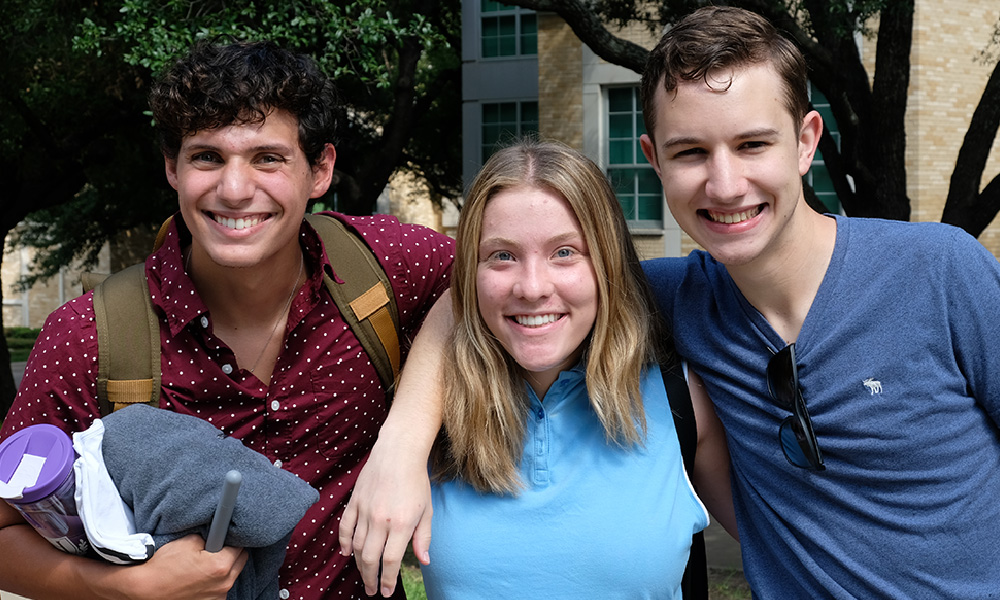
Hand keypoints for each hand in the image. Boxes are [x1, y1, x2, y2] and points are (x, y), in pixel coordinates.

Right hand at [119, 534, 247, 599]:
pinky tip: (198, 579)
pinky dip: (213, 583)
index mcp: (220, 566)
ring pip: (231, 576)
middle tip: (214, 549)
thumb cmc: (163, 566)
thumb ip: (210, 537)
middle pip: (240, 562)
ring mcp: (217, 598)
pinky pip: (219, 589)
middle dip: (230, 553)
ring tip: (202, 566)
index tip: (225, 536)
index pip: (240, 546)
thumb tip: (218, 534)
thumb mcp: (189, 541)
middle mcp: (223, 584)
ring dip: (223, 570)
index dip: (231, 539)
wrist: (145, 590)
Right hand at [339, 433, 432, 597]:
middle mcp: (381, 519)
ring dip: (359, 565)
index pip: (390, 561)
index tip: (386, 592)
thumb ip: (423, 538)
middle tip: (372, 590)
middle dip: (371, 578)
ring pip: (356, 546)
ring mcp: (365, 510)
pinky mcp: (354, 501)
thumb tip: (423, 561)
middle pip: (370, 558)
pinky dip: (343, 543)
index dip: (387, 580)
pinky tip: (347, 553)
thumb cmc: (416, 480)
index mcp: (402, 523)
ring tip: (364, 575)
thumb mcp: (426, 510)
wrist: (399, 451)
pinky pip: (345, 527)